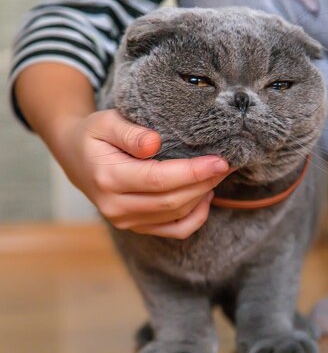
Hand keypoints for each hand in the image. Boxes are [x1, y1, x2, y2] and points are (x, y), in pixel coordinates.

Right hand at [59, 109, 229, 238]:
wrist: (76, 157)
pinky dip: (195, 218)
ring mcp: (125, 221)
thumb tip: (154, 143)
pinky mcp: (136, 227)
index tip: (219, 161)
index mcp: (108, 178)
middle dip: (204, 183)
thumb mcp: (106, 122)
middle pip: (171, 201)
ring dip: (202, 196)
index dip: (193, 172)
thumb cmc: (94, 135)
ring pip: (176, 216)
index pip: (159, 180)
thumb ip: (130, 132)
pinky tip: (206, 196)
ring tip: (218, 175)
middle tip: (226, 164)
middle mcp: (115, 206)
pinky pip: (174, 231)